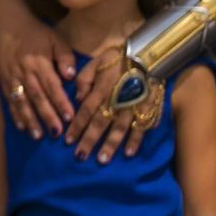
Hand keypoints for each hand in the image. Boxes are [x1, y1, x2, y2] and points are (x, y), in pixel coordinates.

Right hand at [0, 19, 77, 136]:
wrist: (7, 26)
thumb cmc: (36, 33)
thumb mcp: (55, 38)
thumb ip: (65, 56)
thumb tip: (70, 76)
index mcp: (39, 62)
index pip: (52, 85)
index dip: (61, 102)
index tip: (70, 117)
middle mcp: (25, 72)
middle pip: (37, 97)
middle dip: (47, 116)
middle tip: (57, 133)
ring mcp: (12, 78)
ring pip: (22, 101)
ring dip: (30, 119)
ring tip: (38, 135)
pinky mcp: (4, 81)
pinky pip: (9, 100)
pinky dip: (15, 114)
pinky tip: (21, 126)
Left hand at [66, 45, 149, 161]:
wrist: (147, 56)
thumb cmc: (117, 59)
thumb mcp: (95, 62)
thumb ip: (84, 80)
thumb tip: (77, 98)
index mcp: (100, 91)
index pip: (85, 112)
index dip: (76, 127)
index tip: (67, 141)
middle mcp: (114, 102)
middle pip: (99, 124)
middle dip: (89, 141)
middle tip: (80, 157)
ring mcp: (131, 108)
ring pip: (119, 130)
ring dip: (110, 146)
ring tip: (102, 160)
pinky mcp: (146, 110)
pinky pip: (141, 128)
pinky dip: (135, 141)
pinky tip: (129, 153)